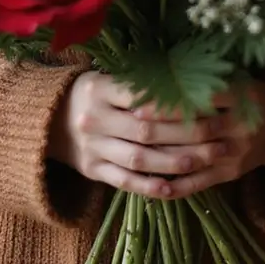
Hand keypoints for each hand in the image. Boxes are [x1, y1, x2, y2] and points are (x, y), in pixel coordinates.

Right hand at [49, 72, 229, 197]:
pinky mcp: (92, 170)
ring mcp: (93, 147)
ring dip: (174, 161)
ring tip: (204, 159)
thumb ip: (137, 82)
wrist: (46, 120)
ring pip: (139, 158)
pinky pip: (124, 181)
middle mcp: (95, 118)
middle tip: (218, 133)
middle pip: (146, 130)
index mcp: (99, 89)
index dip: (176, 102)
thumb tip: (185, 77)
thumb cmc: (90, 94)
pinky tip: (173, 187)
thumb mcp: (105, 78)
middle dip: (187, 133)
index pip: (144, 97)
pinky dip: (149, 186)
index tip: (207, 103)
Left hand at [139, 80, 264, 199]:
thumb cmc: (246, 95)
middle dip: (162, 127)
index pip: (203, 98)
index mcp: (243, 96)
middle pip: (196, 129)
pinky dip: (176, 185)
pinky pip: (200, 182)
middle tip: (132, 123)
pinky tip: (153, 183)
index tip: (144, 99)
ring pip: (194, 157)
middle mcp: (241, 126)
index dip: (173, 100)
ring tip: (136, 150)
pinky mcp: (231, 174)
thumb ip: (207, 75)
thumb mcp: (236, 77)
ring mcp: (236, 153)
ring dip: (163, 155)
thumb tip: (161, 68)